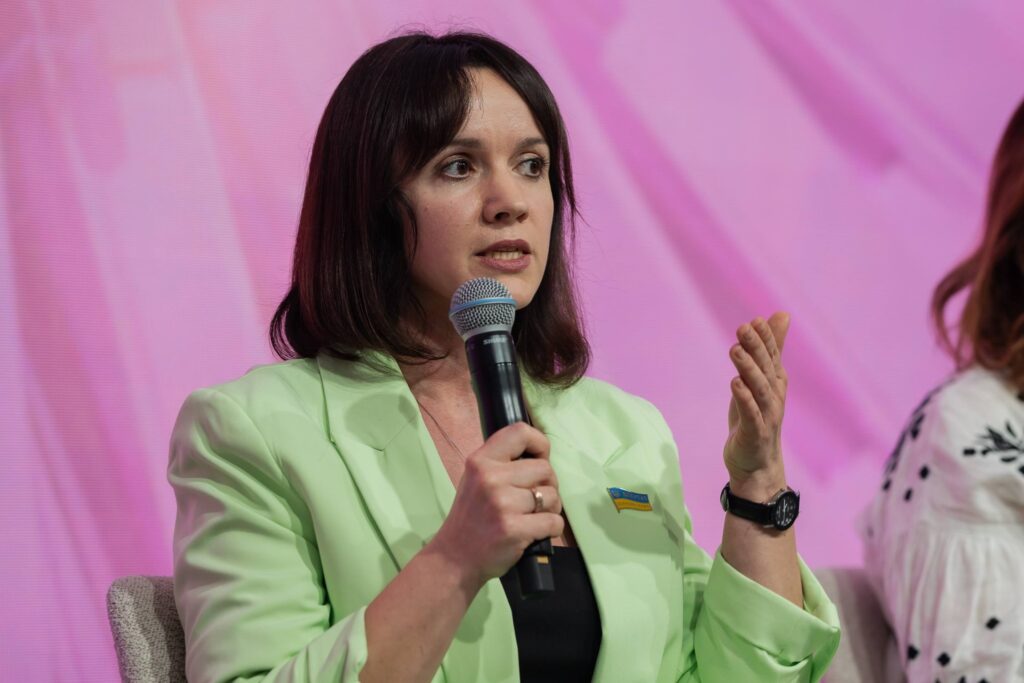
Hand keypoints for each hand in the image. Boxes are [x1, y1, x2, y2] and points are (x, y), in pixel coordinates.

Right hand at [429, 422, 563, 586]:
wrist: (454, 558)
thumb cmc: (470, 518)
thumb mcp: (476, 479)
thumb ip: (501, 464)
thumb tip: (539, 454)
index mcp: (481, 461)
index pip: (520, 432)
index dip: (539, 444)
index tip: (539, 459)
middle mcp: (490, 477)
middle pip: (545, 468)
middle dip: (548, 484)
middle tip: (535, 499)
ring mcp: (502, 503)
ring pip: (553, 495)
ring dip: (551, 508)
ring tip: (533, 517)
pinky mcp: (514, 529)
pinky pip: (554, 521)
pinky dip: (552, 528)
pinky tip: (536, 532)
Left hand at [723, 313, 790, 494]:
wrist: (757, 464)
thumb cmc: (757, 416)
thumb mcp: (761, 379)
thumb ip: (770, 348)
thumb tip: (782, 314)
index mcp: (775, 381)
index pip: (771, 355)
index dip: (765, 338)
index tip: (755, 320)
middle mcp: (774, 396)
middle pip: (765, 368)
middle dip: (756, 347)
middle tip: (744, 326)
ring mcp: (766, 415)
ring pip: (758, 388)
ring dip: (748, 368)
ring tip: (735, 349)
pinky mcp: (755, 433)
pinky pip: (750, 414)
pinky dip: (744, 398)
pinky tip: (735, 384)